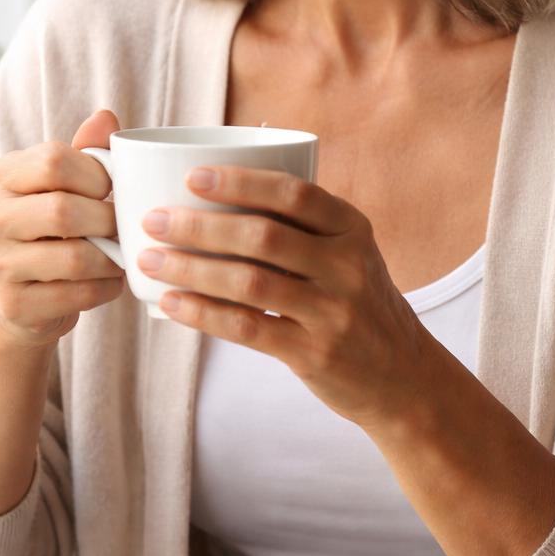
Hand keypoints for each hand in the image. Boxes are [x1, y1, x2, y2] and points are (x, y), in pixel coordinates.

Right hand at [0, 108, 125, 346]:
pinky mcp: (13, 304)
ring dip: (111, 259)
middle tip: (124, 227)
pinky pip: (76, 294)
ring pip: (73, 258)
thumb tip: (107, 117)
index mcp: (0, 177)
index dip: (97, 174)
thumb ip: (85, 151)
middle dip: (108, 220)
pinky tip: (110, 281)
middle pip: (63, 210)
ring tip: (121, 255)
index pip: (54, 160)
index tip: (112, 190)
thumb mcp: (63, 186)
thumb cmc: (51, 230)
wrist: (22, 299)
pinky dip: (105, 288)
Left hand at [136, 165, 434, 432]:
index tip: (193, 178)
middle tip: (154, 219)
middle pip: (262, 237)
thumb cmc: (360, 305)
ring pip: (249, 282)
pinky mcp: (314, 353)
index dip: (241, 183)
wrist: (405, 378)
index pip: (295, 193)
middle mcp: (347, 267)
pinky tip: (171, 303)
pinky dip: (203, 314)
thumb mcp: (351, 255)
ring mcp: (332, 312)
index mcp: (352, 230)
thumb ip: (304, 227)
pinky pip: (247, 329)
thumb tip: (222, 193)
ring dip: (191, 268)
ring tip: (149, 259)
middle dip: (200, 226)